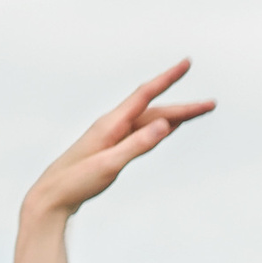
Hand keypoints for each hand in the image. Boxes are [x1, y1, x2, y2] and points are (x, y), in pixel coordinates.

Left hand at [26, 62, 214, 221]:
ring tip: (199, 111)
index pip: (145, 95)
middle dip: (184, 107)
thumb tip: (165, 125)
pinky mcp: (110, 150)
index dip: (167, 78)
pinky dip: (159, 128)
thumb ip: (137, 145)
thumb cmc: (75, 182)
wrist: (50, 199)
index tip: (187, 63)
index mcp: (111, 124)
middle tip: (211, 105)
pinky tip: (168, 126)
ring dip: (175, 116)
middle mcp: (112, 126)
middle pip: (154, 111)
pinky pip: (141, 134)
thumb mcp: (109, 166)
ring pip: (150, 123)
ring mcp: (111, 138)